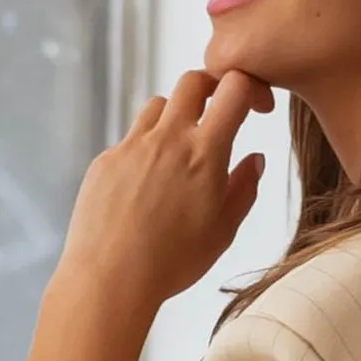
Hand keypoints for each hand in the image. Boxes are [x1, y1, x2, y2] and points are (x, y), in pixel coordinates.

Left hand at [57, 66, 269, 314]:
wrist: (109, 278)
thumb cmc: (172, 262)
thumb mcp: (223, 231)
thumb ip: (243, 188)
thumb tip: (255, 160)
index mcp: (205, 153)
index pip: (235, 88)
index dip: (250, 88)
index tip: (253, 106)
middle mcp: (168, 139)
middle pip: (192, 81)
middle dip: (210, 87)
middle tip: (215, 111)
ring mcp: (132, 146)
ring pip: (158, 106)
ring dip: (174, 117)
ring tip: (178, 152)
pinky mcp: (105, 160)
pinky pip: (130, 139)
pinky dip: (144, 150)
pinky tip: (145, 187)